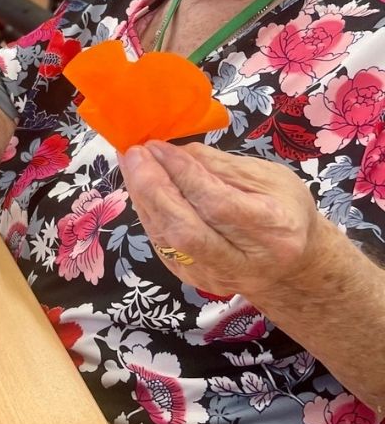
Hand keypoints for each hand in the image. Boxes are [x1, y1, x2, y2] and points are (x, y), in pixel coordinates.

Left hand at [120, 140, 325, 299]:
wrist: (292, 268)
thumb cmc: (284, 211)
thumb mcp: (268, 177)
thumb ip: (220, 165)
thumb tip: (175, 151)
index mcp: (273, 231)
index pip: (217, 204)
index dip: (183, 173)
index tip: (158, 146)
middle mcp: (243, 262)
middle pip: (185, 229)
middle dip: (153, 187)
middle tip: (135, 153)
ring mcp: (214, 276)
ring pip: (167, 238)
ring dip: (142, 196)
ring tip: (131, 163)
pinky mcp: (191, 278)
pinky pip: (160, 242)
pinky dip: (146, 210)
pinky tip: (139, 185)